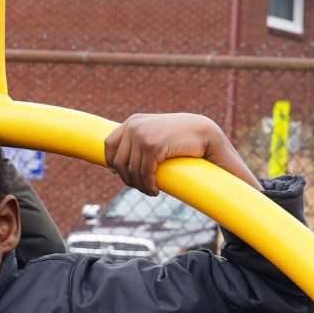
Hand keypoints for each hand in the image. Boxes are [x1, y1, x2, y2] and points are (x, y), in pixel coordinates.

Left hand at [102, 112, 258, 195]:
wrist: (204, 132)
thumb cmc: (181, 137)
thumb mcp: (155, 135)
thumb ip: (136, 143)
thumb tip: (111, 168)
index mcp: (133, 122)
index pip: (108, 144)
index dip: (112, 163)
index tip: (123, 174)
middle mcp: (134, 126)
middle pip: (118, 161)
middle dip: (128, 179)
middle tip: (143, 187)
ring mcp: (142, 135)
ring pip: (130, 170)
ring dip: (140, 186)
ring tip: (151, 190)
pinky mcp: (152, 146)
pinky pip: (144, 173)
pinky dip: (148, 186)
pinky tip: (155, 190)